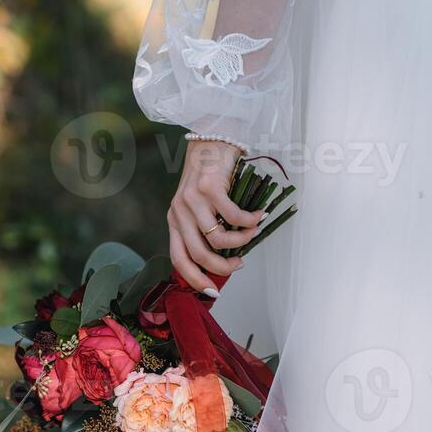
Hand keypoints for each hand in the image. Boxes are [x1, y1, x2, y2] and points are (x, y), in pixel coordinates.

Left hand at [168, 140, 262, 295]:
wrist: (211, 139)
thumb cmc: (211, 176)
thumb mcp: (201, 207)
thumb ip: (206, 230)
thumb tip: (226, 258)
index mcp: (175, 220)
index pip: (180, 259)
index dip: (195, 279)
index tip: (213, 292)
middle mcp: (179, 212)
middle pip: (199, 255)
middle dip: (223, 267)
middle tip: (240, 264)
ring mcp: (192, 200)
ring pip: (218, 238)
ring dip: (240, 242)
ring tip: (252, 234)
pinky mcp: (209, 188)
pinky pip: (233, 217)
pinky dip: (249, 221)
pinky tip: (257, 216)